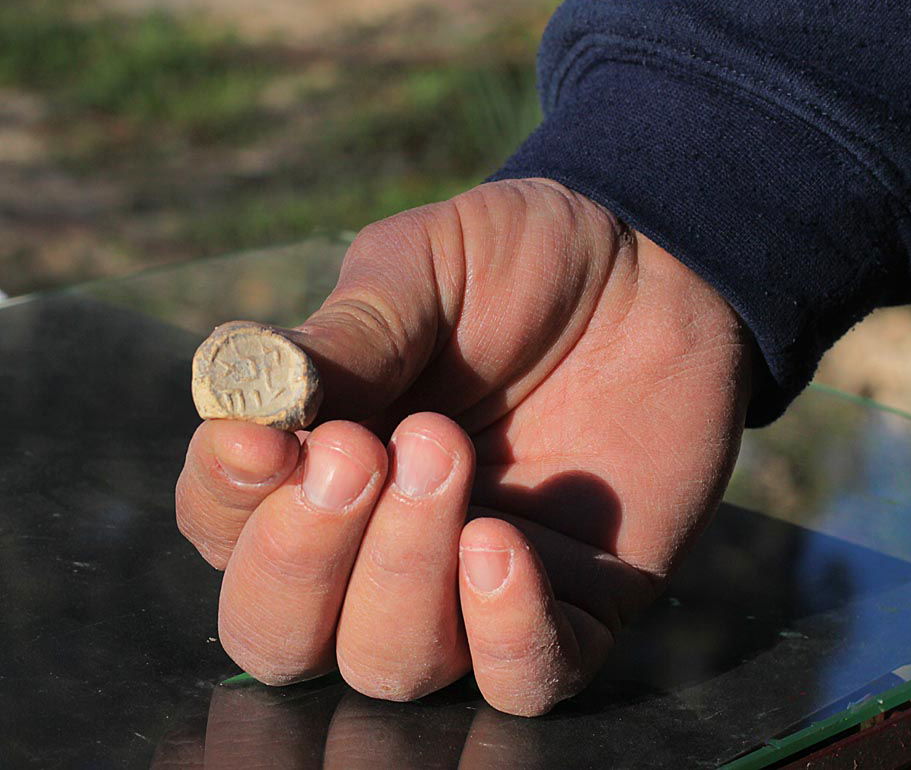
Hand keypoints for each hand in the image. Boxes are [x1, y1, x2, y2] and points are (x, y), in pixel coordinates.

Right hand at [175, 178, 752, 714]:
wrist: (654, 271)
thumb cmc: (522, 262)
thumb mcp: (422, 268)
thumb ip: (344, 338)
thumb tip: (246, 398)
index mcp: (320, 460)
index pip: (225, 530)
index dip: (228, 501)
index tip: (265, 440)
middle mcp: (379, 543)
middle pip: (282, 635)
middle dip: (305, 560)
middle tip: (362, 454)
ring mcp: (473, 585)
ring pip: (390, 665)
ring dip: (402, 574)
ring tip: (446, 451)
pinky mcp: (576, 603)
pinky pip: (523, 681)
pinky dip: (503, 635)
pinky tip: (501, 546)